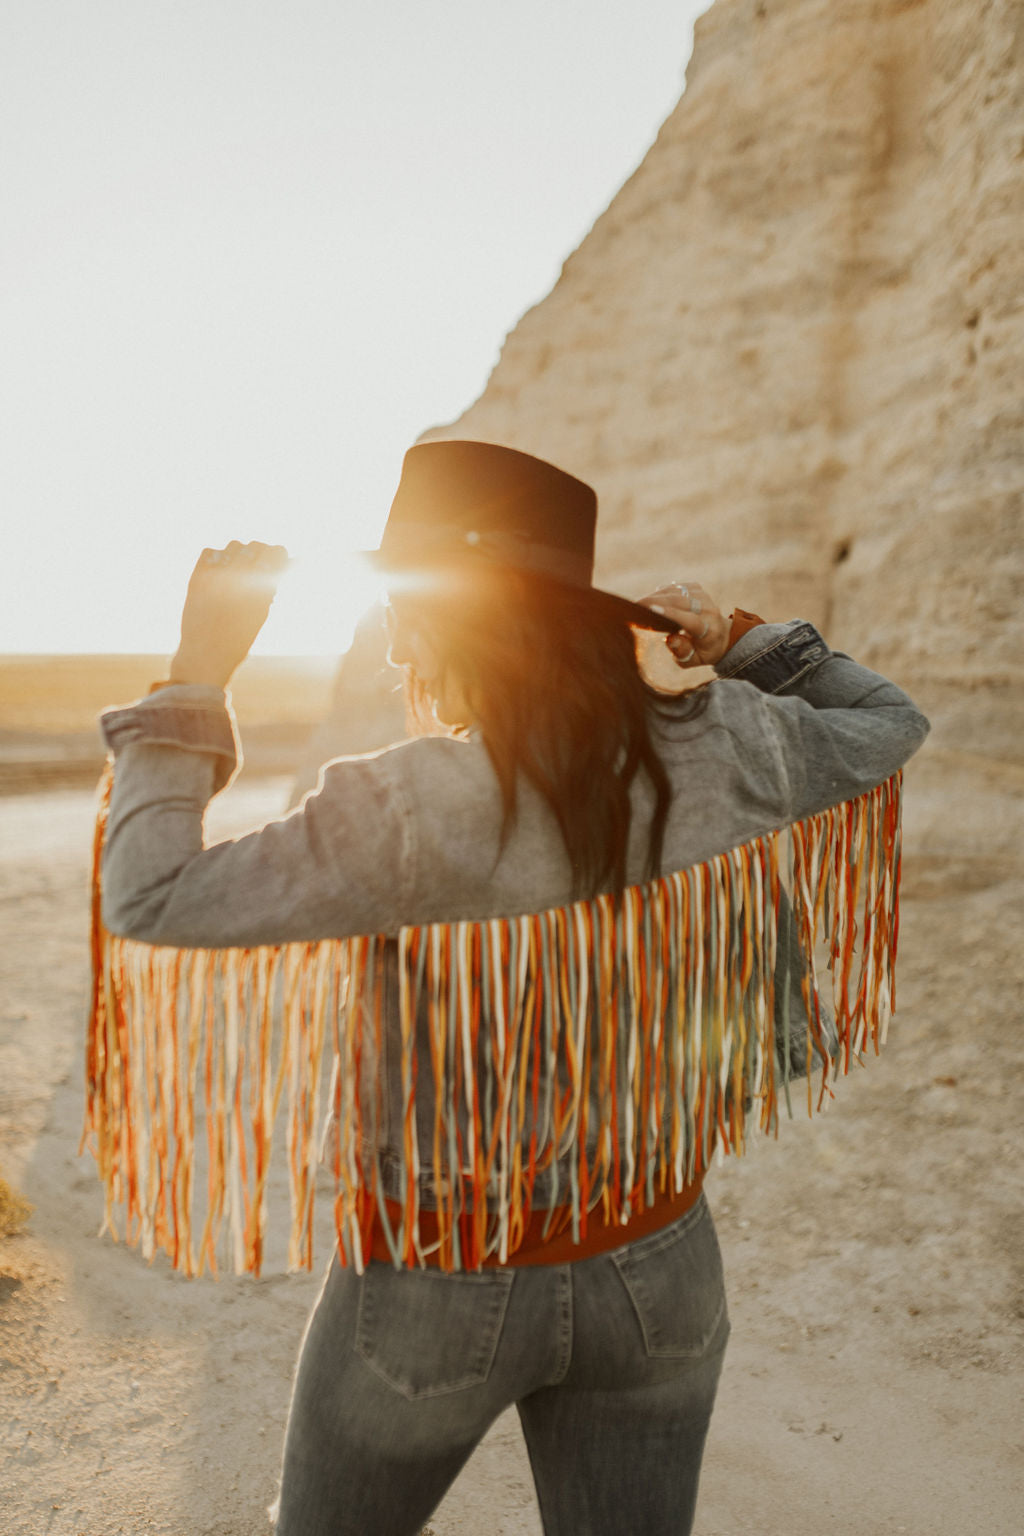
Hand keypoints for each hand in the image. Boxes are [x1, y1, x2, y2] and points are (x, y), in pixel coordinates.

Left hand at [169, 541, 289, 687]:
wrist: (206, 655)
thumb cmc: (239, 637)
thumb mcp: (262, 611)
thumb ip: (273, 584)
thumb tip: (293, 559)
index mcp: (261, 588)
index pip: (276, 552)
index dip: (279, 555)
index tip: (278, 562)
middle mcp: (239, 577)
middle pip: (256, 546)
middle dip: (261, 554)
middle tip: (258, 567)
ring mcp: (216, 574)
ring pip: (234, 545)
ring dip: (239, 554)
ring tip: (238, 571)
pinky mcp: (198, 576)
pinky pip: (210, 552)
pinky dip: (217, 558)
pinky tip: (220, 572)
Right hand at [637, 581, 730, 668]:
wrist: (720, 635)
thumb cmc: (702, 651)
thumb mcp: (693, 660)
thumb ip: (682, 652)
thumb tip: (670, 639)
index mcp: (710, 630)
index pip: (690, 620)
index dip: (671, 614)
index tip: (650, 610)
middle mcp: (709, 610)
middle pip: (680, 601)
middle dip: (655, 601)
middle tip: (633, 606)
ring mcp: (703, 596)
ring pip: (675, 592)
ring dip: (655, 596)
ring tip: (639, 605)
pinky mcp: (696, 588)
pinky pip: (673, 588)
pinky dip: (660, 593)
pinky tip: (651, 601)